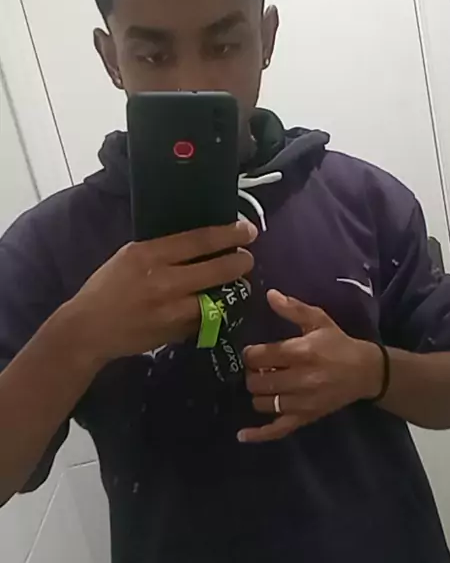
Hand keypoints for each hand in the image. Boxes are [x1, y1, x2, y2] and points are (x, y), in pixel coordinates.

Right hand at [67, 221, 256, 364]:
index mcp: (149, 254)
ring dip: (233, 290)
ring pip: (218, 297)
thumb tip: (198, 243)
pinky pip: (205, 318)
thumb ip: (162, 250)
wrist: (89, 328)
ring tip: (238, 283)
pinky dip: (216, 311)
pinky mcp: (175, 332)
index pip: (199, 240)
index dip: (229, 234)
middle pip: (217, 269)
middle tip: (248, 258)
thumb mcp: (130, 256)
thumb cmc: (107, 288)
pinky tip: (218, 305)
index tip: (247, 230)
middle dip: (240, 262)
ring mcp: (172, 309)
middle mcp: (163, 280)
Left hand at [239, 289, 382, 442]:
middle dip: (252, 374)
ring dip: (259, 394)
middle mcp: (299, 379)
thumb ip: (293, 309)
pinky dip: (258, 434)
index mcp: (300, 353)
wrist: (365, 372)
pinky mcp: (305, 418)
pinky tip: (242, 434)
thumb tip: (269, 294)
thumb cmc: (338, 344)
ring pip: (262, 403)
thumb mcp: (318, 321)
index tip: (253, 353)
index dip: (250, 354)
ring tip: (266, 385)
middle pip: (256, 382)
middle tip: (259, 369)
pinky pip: (277, 430)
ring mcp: (301, 402)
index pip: (259, 356)